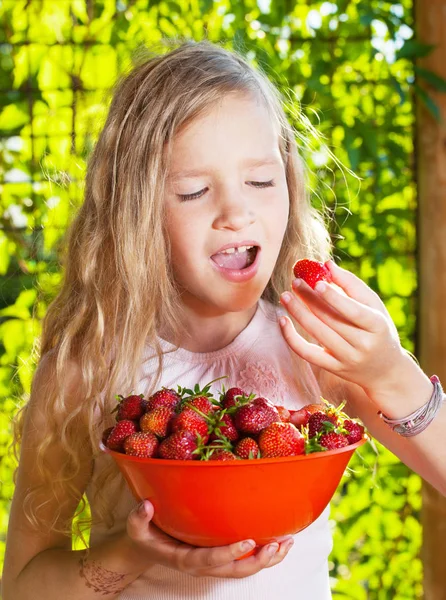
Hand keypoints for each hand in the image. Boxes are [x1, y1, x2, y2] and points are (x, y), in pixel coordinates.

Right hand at [126, 499, 293, 577]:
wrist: (147, 550)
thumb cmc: (145, 535)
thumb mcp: (136, 528)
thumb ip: (138, 518)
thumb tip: (146, 505)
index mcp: (185, 559)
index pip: (210, 560)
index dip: (231, 553)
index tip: (249, 542)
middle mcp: (203, 566)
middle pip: (236, 571)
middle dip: (259, 561)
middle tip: (278, 544)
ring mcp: (213, 565)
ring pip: (245, 570)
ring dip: (268, 559)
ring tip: (288, 543)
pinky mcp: (220, 559)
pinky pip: (245, 563)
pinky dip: (264, 555)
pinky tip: (280, 542)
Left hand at [279, 260, 405, 395]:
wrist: (385, 371)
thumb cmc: (378, 330)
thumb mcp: (374, 307)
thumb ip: (352, 285)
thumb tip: (327, 264)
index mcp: (377, 326)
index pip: (353, 310)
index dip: (333, 297)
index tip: (316, 282)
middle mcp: (363, 344)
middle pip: (331, 319)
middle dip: (310, 299)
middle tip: (295, 282)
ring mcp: (347, 359)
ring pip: (317, 334)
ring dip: (298, 313)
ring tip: (286, 296)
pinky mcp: (333, 368)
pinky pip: (307, 354)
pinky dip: (291, 338)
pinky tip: (283, 321)